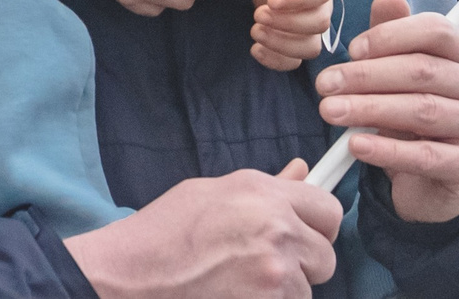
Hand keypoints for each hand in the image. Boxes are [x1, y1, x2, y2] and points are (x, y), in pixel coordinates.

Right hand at [65, 160, 341, 298]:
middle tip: (269, 265)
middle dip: (305, 263)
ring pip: (306, 290)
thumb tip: (301, 172)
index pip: (329, 210)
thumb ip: (267, 186)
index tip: (308, 234)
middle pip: (326, 256)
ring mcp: (274, 274)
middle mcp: (278, 231)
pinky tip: (236, 296)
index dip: (320, 226)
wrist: (129, 276)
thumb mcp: (214, 191)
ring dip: (284, 291)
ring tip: (243, 283)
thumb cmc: (163, 232)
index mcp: (265, 195)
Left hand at [245, 0, 335, 70]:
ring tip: (255, 31)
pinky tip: (256, 49)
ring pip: (311, 47)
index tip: (270, 0)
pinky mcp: (296, 38)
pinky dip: (276, 61)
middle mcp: (322, 1)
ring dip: (282, 44)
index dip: (298, 0)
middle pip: (319, 23)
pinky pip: (296, 61)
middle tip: (257, 14)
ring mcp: (311, 22)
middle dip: (286, 24)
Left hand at [317, 0, 458, 222]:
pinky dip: (386, 149)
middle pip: (422, 70)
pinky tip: (355, 145)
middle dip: (366, 76)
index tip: (351, 50)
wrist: (441, 188)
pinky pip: (424, 156)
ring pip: (421, 111)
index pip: (436, 31)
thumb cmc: (419, 124)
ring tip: (330, 112)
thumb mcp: (405, 80)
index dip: (391, 35)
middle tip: (325, 85)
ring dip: (369, 109)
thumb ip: (395, 40)